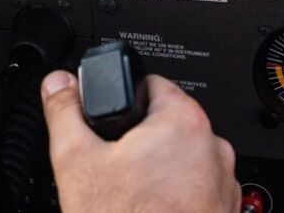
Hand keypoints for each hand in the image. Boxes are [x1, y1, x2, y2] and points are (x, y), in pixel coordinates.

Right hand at [41, 70, 237, 212]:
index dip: (123, 103)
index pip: (152, 85)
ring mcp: (224, 185)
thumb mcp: (76, 161)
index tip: (110, 126)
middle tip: (115, 169)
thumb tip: (59, 84)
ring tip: (133, 197)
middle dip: (141, 143)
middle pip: (168, 126)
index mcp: (184, 122)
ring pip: (183, 162)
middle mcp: (214, 149)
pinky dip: (177, 199)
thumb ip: (65, 112)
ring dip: (161, 173)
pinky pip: (198, 193)